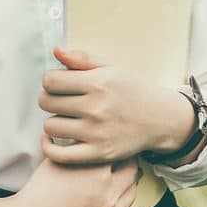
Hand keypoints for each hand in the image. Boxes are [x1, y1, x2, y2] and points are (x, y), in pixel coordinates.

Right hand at [3, 134, 141, 206]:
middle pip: (133, 173)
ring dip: (129, 185)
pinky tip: (117, 202)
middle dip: (130, 163)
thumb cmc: (40, 191)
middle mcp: (109, 193)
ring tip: (123, 178)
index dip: (121, 146)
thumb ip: (73, 147)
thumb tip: (75, 135)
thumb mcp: (56, 159)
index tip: (120, 142)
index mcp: (100, 172)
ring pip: (131, 195)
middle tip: (125, 158)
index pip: (123, 153)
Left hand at [38, 46, 177, 164]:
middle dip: (49, 98)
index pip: (50, 81)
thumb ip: (83, 58)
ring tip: (67, 118)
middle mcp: (97, 108)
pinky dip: (48, 147)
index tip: (59, 84)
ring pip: (50, 126)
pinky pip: (58, 154)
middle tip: (61, 100)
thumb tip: (56, 51)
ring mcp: (97, 133)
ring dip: (54, 121)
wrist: (160, 119)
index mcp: (98, 83)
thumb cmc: (132, 90)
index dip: (50, 80)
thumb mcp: (112, 67)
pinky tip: (52, 139)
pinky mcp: (98, 153)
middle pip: (46, 102)